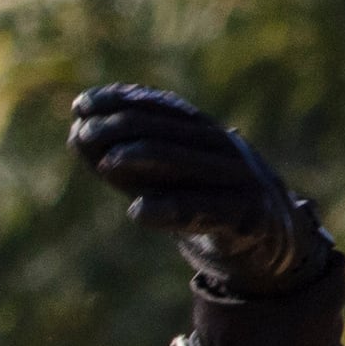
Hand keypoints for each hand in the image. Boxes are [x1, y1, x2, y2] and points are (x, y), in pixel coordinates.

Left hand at [67, 83, 333, 301]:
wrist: (267, 244)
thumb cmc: (205, 204)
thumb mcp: (161, 182)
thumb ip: (124, 161)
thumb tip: (77, 135)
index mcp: (203, 132)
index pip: (159, 107)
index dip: (120, 101)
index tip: (81, 104)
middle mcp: (222, 147)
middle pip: (168, 130)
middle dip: (122, 128)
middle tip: (84, 134)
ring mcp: (238, 180)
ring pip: (185, 164)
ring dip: (142, 159)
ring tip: (106, 163)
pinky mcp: (247, 217)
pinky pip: (204, 211)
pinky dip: (170, 210)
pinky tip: (137, 211)